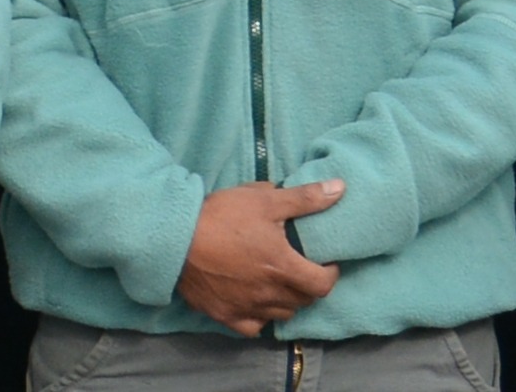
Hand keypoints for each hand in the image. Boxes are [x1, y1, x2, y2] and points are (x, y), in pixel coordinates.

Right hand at [171, 179, 345, 329]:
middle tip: (302, 268)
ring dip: (288, 301)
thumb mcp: (264, 200)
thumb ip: (305, 198)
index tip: (325, 262)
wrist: (174, 239)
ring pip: (281, 315)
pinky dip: (260, 317)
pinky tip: (256, 302)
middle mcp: (270, 294)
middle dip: (309, 286)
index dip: (330, 274)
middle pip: (304, 301)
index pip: (323, 284)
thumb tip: (340, 189)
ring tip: (280, 283)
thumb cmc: (221, 217)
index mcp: (283, 267)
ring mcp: (247, 308)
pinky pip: (254, 327)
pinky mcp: (226, 316)